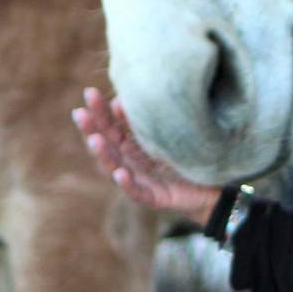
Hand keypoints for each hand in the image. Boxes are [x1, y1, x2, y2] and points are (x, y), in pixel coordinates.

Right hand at [71, 88, 220, 223]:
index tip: (89, 93)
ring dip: (103, 154)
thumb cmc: (187, 159)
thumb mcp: (167, 136)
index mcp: (133, 148)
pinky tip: (120, 173)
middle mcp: (132, 164)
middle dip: (92, 129)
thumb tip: (121, 100)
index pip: (111, 128)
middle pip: (108, 145)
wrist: (213, 189)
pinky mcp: (155, 198)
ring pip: (116, 167)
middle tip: (79, 112)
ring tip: (94, 139)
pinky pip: (137, 192)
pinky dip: (127, 183)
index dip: (100, 113)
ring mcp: (141, 181)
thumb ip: (146, 123)